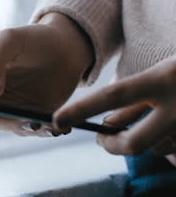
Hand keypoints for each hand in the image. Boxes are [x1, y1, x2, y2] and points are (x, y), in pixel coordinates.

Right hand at [0, 13, 92, 136]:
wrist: (65, 46)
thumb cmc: (32, 38)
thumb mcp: (8, 39)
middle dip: (6, 120)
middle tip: (27, 117)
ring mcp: (10, 108)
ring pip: (10, 128)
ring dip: (25, 127)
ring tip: (43, 121)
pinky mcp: (31, 115)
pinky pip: (32, 130)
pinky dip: (43, 130)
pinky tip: (56, 126)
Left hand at [53, 57, 175, 165]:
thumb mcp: (160, 74)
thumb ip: (134, 99)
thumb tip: (108, 125)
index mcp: (161, 78)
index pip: (113, 96)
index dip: (82, 109)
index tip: (57, 119)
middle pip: (133, 143)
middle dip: (111, 145)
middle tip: (101, 139)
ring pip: (158, 148)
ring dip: (150, 140)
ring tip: (159, 120)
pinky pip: (173, 147)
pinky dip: (167, 138)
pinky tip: (172, 123)